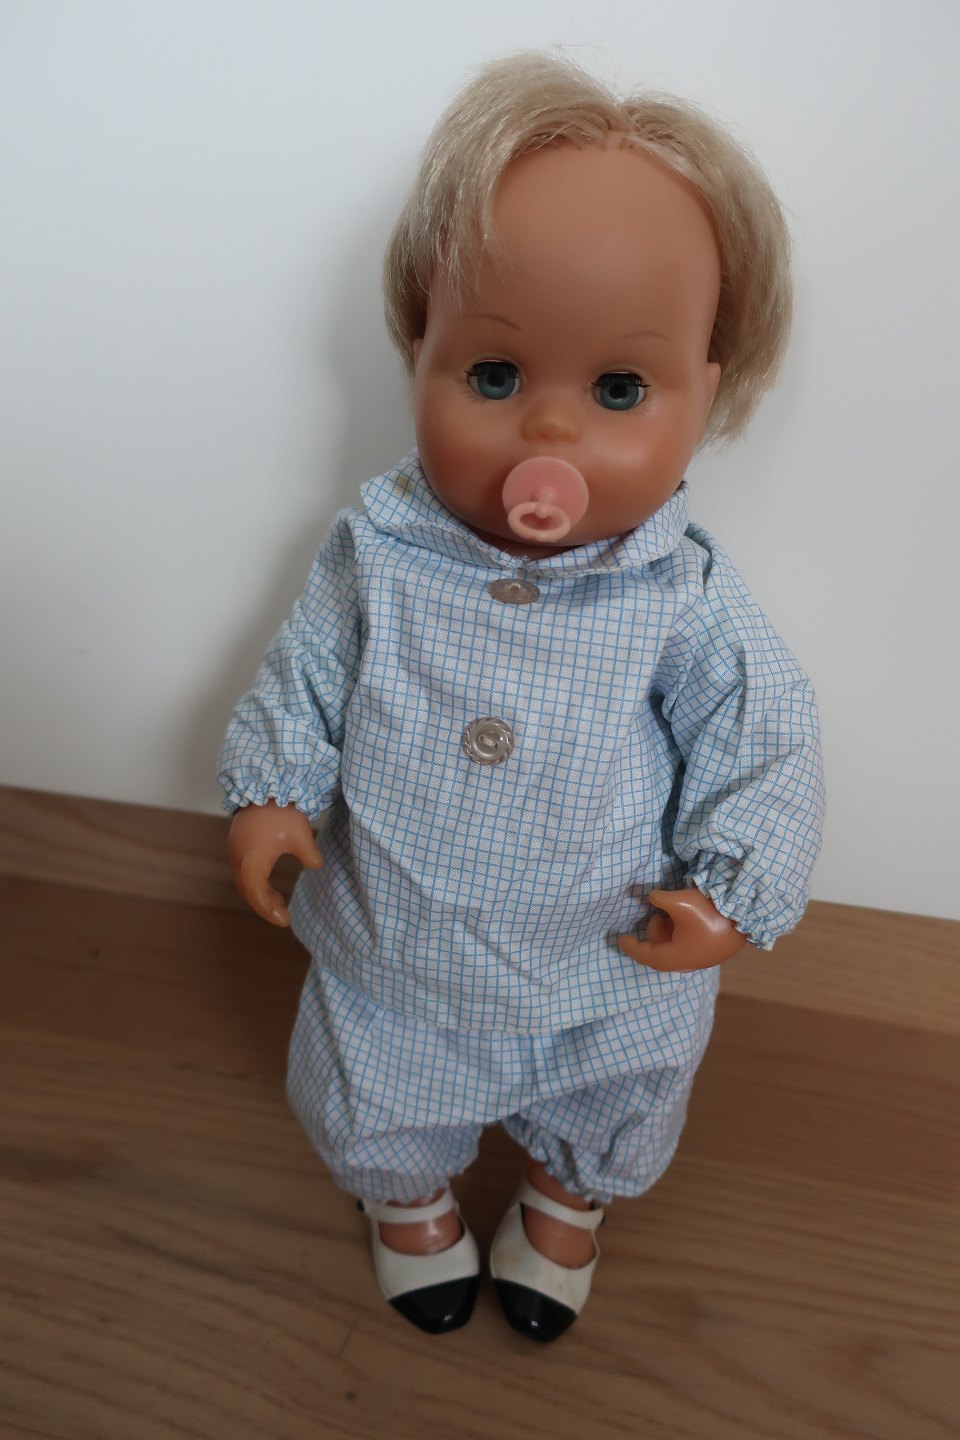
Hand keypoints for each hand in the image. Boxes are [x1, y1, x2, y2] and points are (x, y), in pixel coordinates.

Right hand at [227, 800, 322, 926]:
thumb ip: (310, 855)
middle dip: (265, 907)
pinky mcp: (237, 846)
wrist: (263, 785)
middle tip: (284, 917)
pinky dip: (256, 884)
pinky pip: (244, 872)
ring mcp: (235, 852)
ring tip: (279, 905)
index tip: (285, 920)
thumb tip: (316, 866)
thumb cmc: (281, 811)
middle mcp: (238, 859)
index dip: (269, 911)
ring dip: (260, 896)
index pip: (256, 894)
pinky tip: (271, 889)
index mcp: (252, 859)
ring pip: (245, 883)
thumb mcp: (301, 835)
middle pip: (248, 892)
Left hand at [616, 887, 747, 971]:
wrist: (748, 915)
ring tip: (671, 912)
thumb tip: (652, 897)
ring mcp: (702, 958)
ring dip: (670, 932)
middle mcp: (688, 962)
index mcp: (675, 957)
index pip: (645, 954)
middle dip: (655, 933)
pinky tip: (687, 916)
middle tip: (656, 914)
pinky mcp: (714, 950)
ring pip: (676, 948)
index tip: (619, 939)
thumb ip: (660, 900)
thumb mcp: (679, 901)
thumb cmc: (709, 912)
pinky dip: (681, 933)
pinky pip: (689, 945)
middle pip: (661, 951)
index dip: (631, 946)